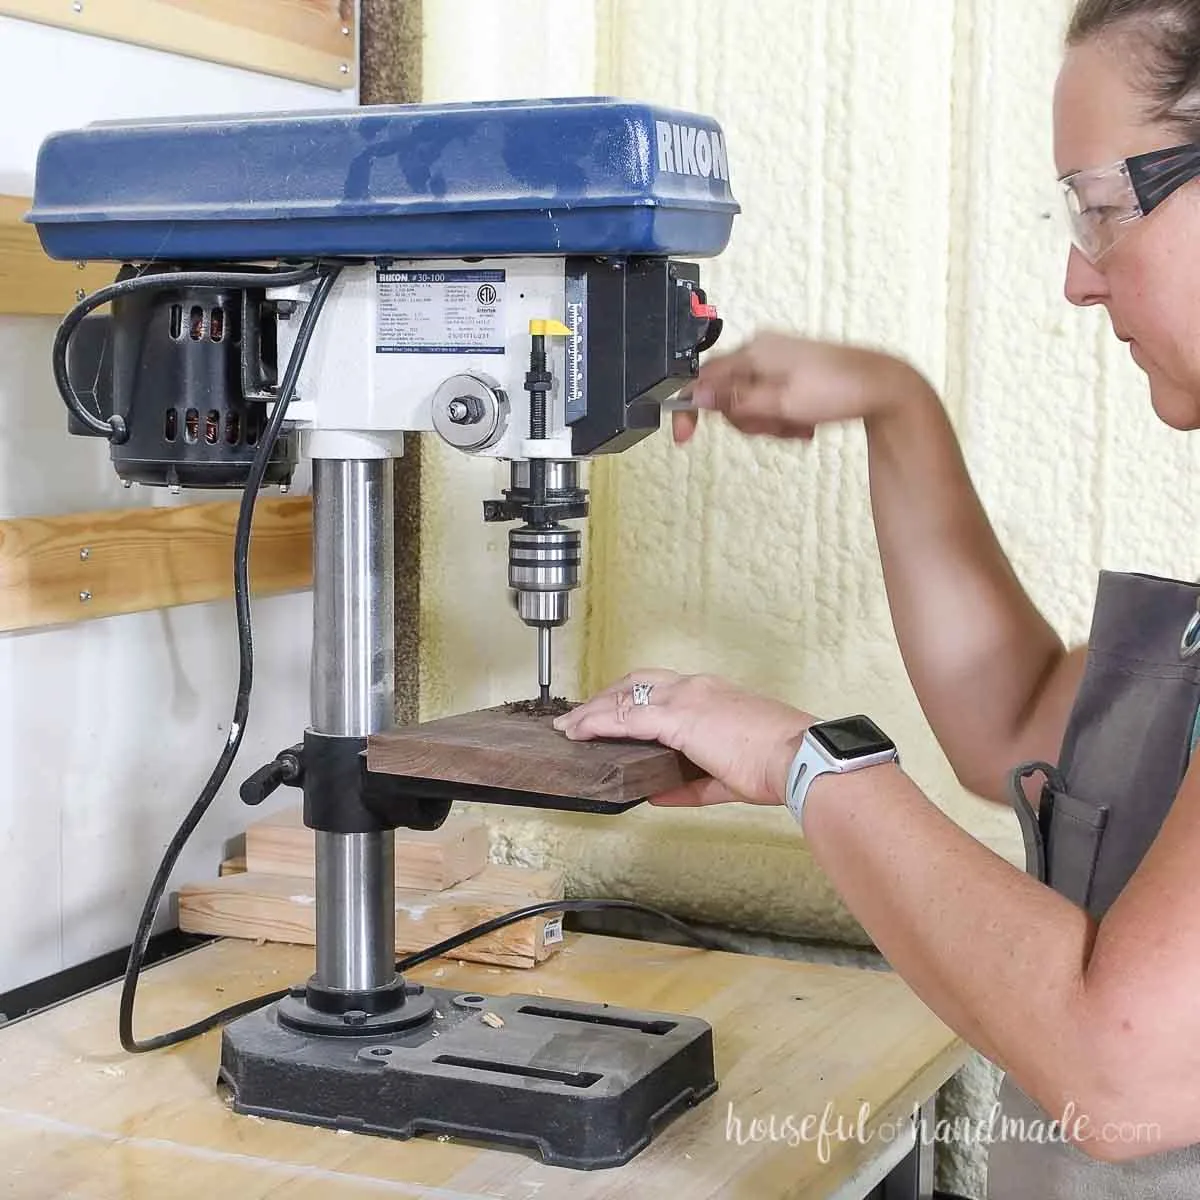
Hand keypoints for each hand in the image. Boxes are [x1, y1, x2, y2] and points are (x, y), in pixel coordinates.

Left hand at [553, 669, 813, 806]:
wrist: (798, 756)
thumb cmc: (776, 764)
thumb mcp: (725, 776)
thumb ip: (688, 784)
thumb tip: (656, 793)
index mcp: (710, 693)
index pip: (659, 686)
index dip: (629, 696)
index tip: (610, 709)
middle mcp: (695, 687)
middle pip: (635, 683)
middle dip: (604, 698)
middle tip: (580, 718)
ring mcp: (686, 698)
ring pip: (624, 697)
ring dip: (594, 711)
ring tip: (570, 727)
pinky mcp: (678, 718)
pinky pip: (627, 717)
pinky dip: (599, 723)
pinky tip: (581, 732)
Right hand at [672, 331, 928, 444]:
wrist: (882, 386)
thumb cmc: (836, 391)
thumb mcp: (781, 403)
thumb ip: (735, 401)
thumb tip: (696, 397)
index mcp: (754, 352)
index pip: (704, 379)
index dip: (690, 408)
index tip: (684, 437)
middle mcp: (761, 350)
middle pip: (727, 395)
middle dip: (748, 420)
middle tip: (777, 429)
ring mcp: (777, 359)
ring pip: (749, 402)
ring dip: (769, 422)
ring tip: (797, 426)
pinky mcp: (790, 370)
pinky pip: (769, 400)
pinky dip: (783, 417)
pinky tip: (805, 422)